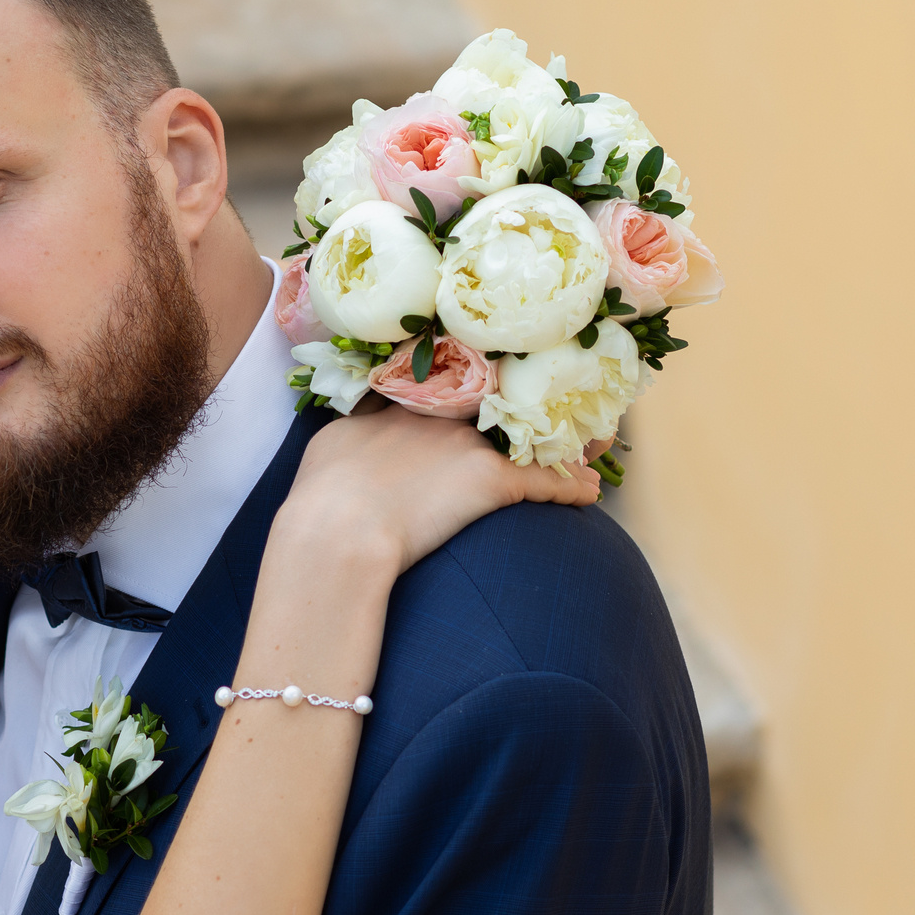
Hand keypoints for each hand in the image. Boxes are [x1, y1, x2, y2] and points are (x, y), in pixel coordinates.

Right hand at [276, 405, 599, 576]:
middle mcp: (443, 415)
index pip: (449, 382)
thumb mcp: (330, 445)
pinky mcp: (492, 481)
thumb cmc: (323, 494)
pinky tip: (591, 493)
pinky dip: (570, 486)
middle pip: (495, 400)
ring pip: (528, 435)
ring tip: (590, 441)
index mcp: (403, 404)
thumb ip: (355, 429)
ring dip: (558, 440)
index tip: (490, 386)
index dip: (474, 385)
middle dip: (523, 402)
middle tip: (551, 401)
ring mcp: (470, 444)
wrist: (338, 531)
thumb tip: (360, 427)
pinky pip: (544, 480)